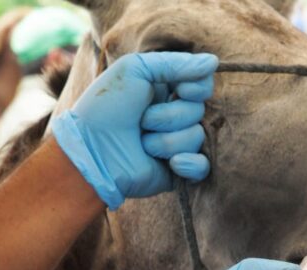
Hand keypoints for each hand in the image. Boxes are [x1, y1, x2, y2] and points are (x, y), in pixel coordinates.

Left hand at [52, 52, 217, 208]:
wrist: (92, 152)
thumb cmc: (105, 107)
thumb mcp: (135, 70)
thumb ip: (175, 63)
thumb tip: (214, 61)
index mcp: (164, 91)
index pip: (202, 85)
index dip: (197, 87)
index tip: (181, 89)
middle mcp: (173, 116)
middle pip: (198, 110)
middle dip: (169, 116)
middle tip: (141, 121)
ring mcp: (176, 144)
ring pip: (196, 137)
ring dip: (166, 140)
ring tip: (142, 144)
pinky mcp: (177, 171)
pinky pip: (202, 167)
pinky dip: (190, 164)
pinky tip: (173, 164)